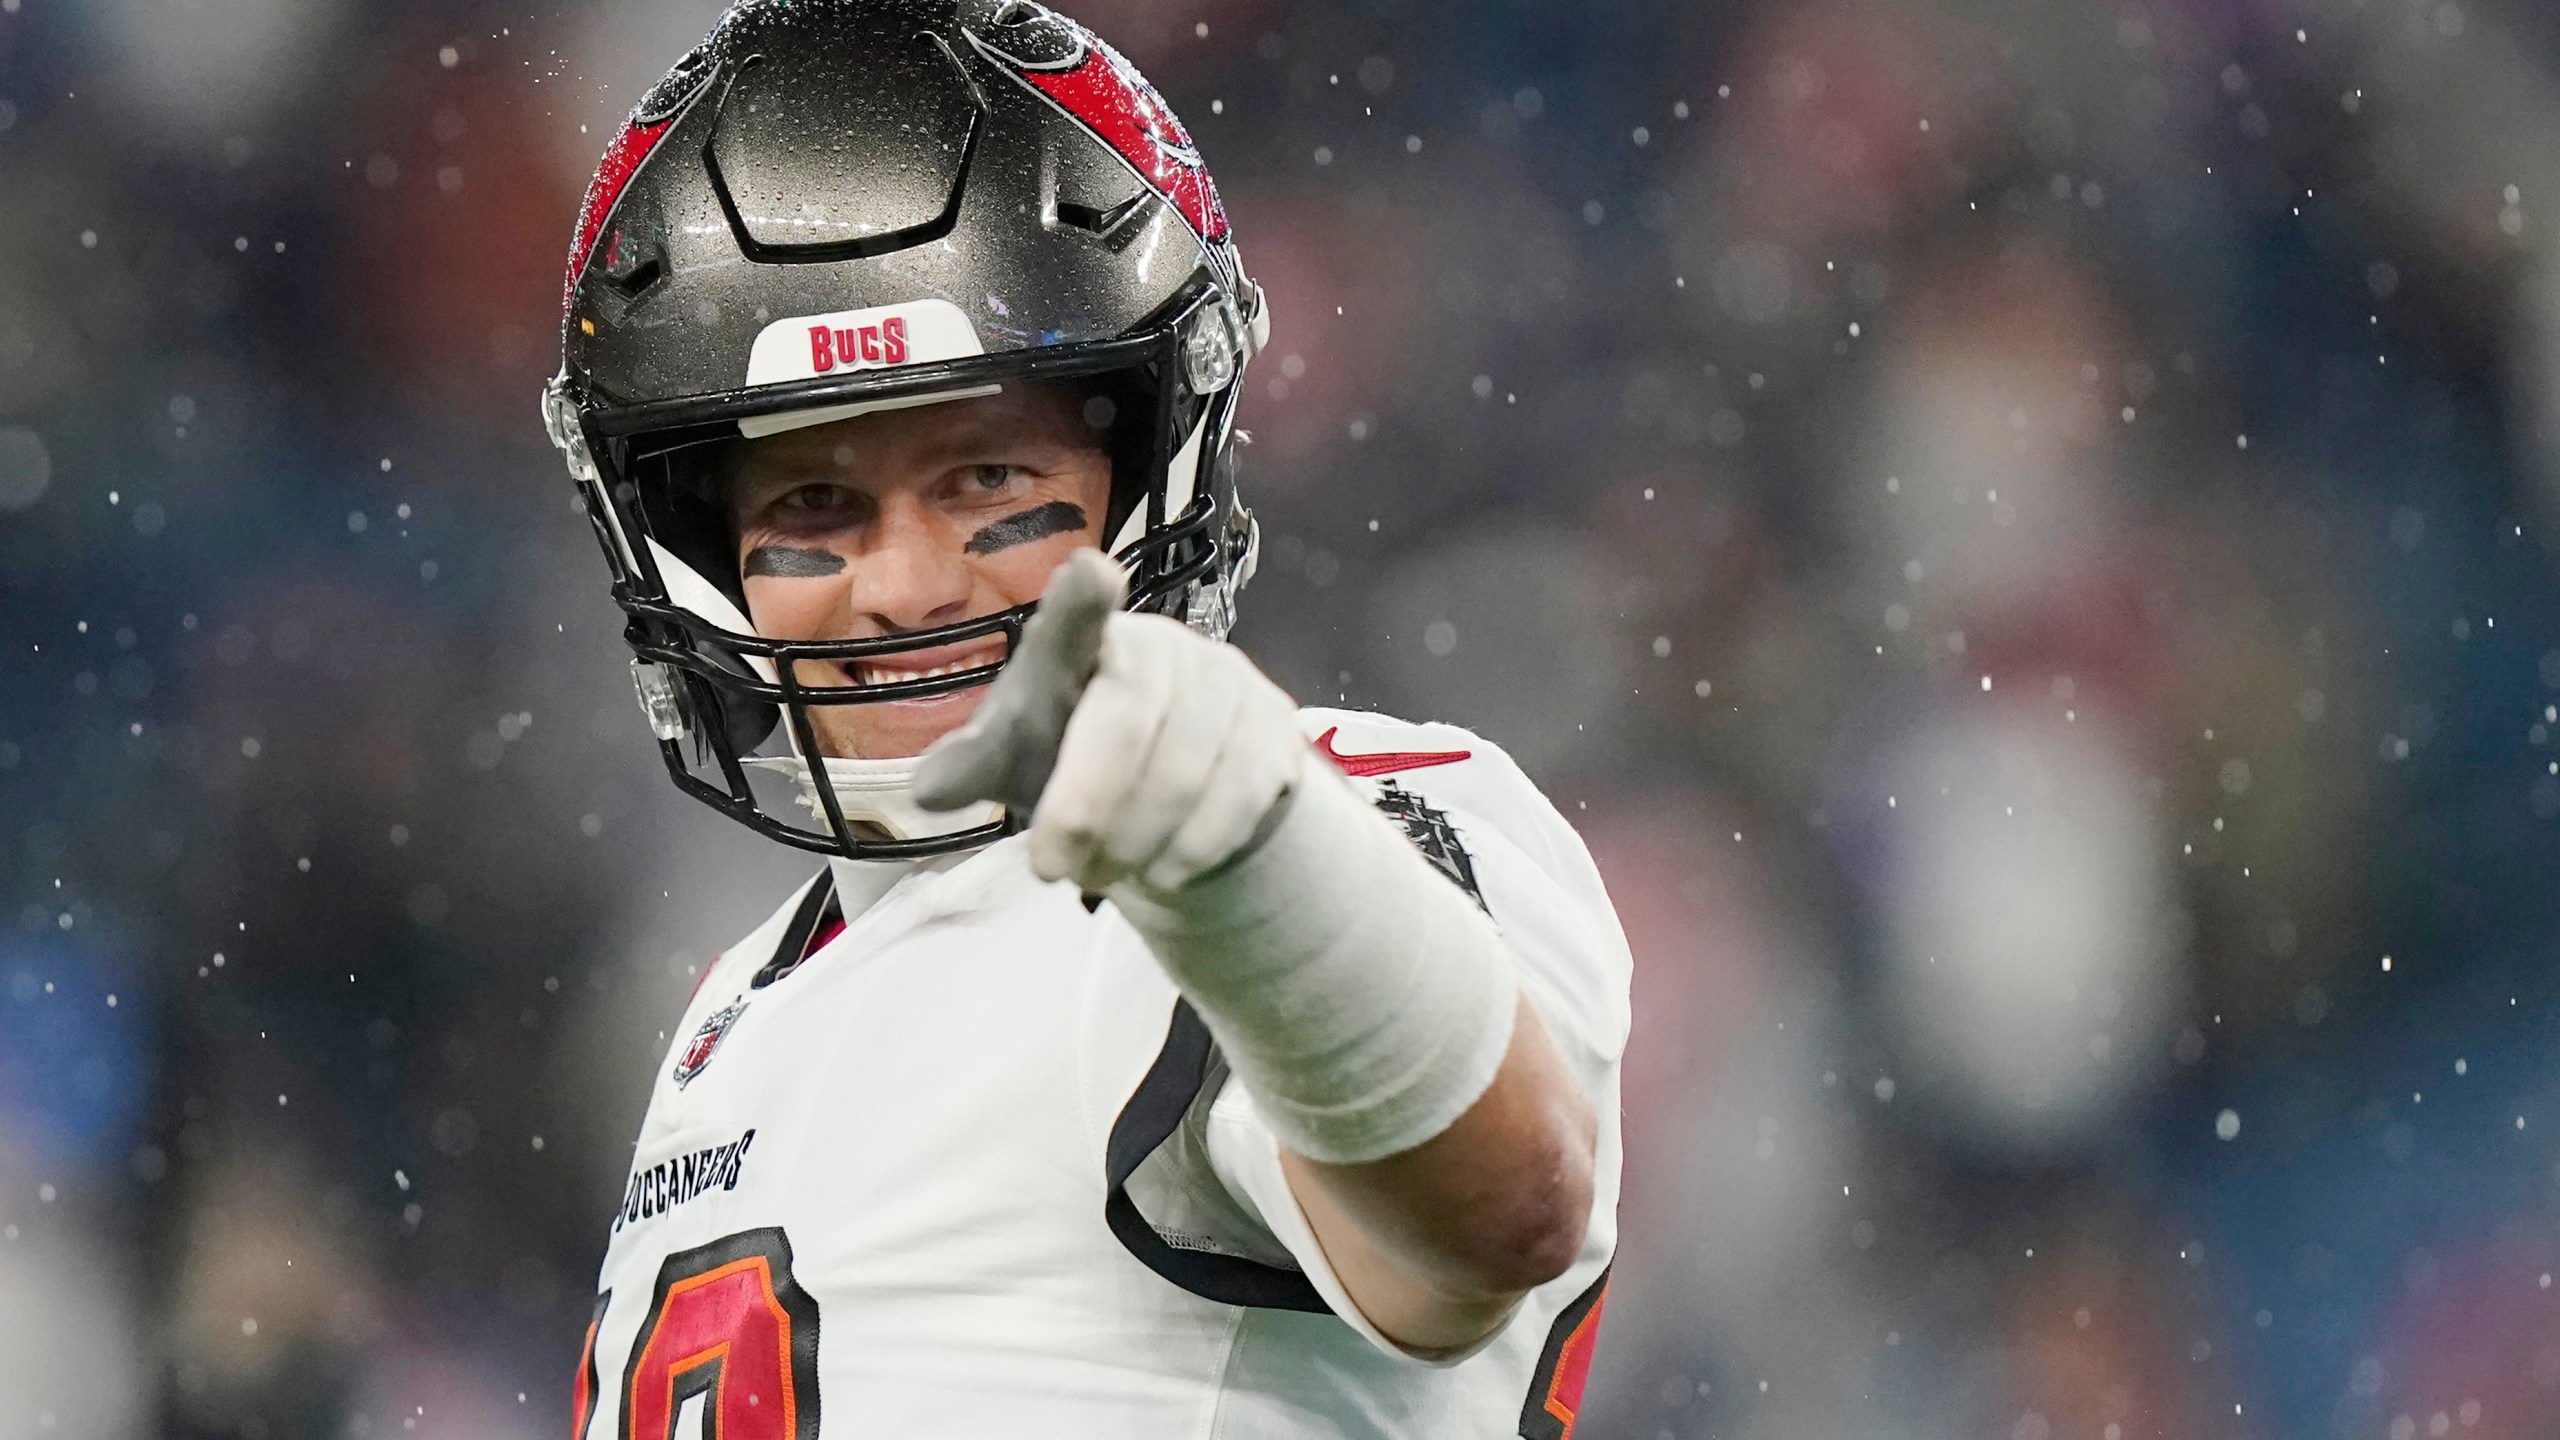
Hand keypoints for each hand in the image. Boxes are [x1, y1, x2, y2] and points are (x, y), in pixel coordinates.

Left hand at [913, 550, 1304, 893]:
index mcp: (1081, 642)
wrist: (1165, 788)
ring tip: (1103, 875)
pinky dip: (1196, 845)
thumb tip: (928, 790)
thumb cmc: (1070, 755)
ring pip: (1189, 765)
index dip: (1084, 599)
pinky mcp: (1273, 724)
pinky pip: (1242, 792)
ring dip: (1138, 840)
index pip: (1079, 614)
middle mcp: (1160, 644)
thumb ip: (974, 767)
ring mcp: (1226, 678)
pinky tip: (1166, 870)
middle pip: (1132, 715)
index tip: (1092, 574)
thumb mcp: (1014, 761)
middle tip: (1052, 869)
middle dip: (1088, 805)